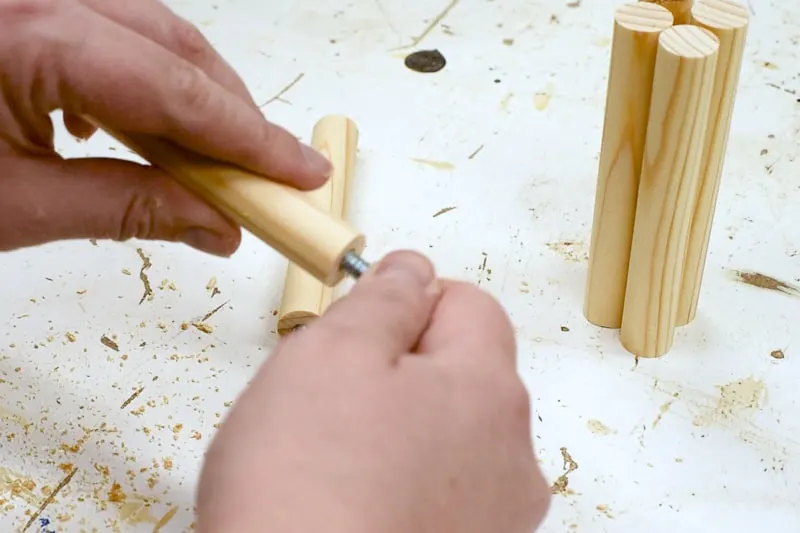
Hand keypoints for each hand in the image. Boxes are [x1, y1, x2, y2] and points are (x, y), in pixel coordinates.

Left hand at [0, 0, 330, 254]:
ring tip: (218, 159)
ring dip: (193, 96)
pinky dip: (145, 82)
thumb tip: (217, 225)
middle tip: (267, 176)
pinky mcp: (23, 14)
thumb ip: (129, 209)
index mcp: (26, 32)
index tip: (299, 172)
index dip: (250, 137)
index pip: (175, 89)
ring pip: (148, 32)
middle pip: (173, 46)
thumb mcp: (14, 207)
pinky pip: (108, 32)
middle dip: (231, 114)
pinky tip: (141, 127)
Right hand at [197, 252, 550, 532]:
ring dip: (397, 428)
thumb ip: (384, 298)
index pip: (469, 304)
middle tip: (332, 397)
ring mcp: (494, 517)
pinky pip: (438, 490)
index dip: (409, 302)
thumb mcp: (334, 352)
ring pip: (447, 433)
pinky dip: (400, 481)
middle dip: (398, 368)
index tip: (362, 325)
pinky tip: (352, 501)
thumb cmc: (304, 489)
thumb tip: (411, 270)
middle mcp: (510, 457)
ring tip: (336, 459)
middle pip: (461, 372)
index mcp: (488, 391)